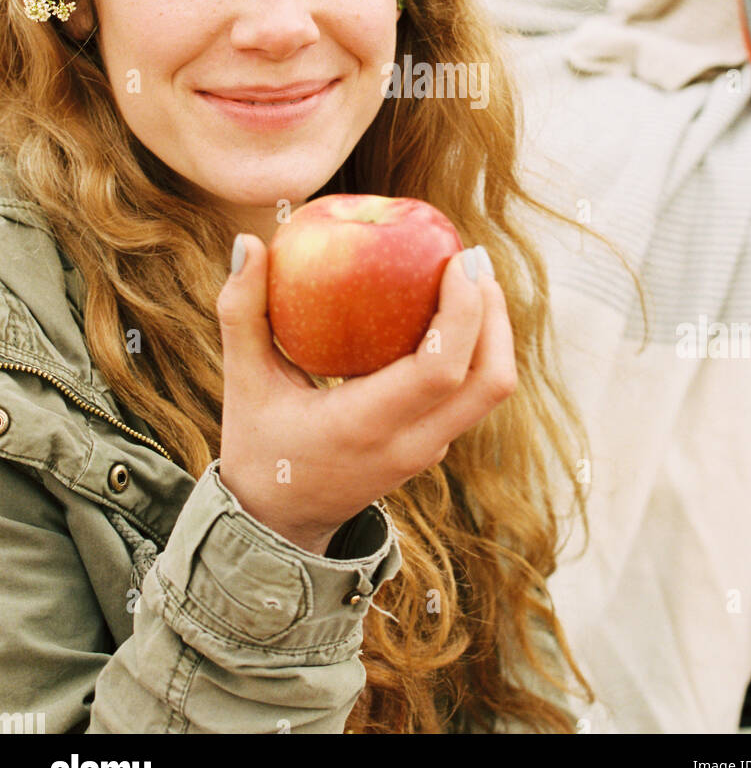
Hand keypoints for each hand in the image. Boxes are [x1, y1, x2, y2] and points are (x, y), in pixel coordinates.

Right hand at [216, 236, 515, 554]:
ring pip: (492, 391)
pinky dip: (477, 348)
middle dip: (493, 312)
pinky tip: (451, 309)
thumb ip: (240, 312)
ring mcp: (428, 451)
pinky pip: (474, 395)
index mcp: (365, 426)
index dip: (464, 311)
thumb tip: (247, 242)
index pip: (440, 370)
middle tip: (472, 257)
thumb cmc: (258, 446)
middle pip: (490, 380)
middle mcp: (409, 444)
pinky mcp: (433, 448)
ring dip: (493, 329)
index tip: (457, 260)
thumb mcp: (241, 381)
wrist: (277, 525)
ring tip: (470, 277)